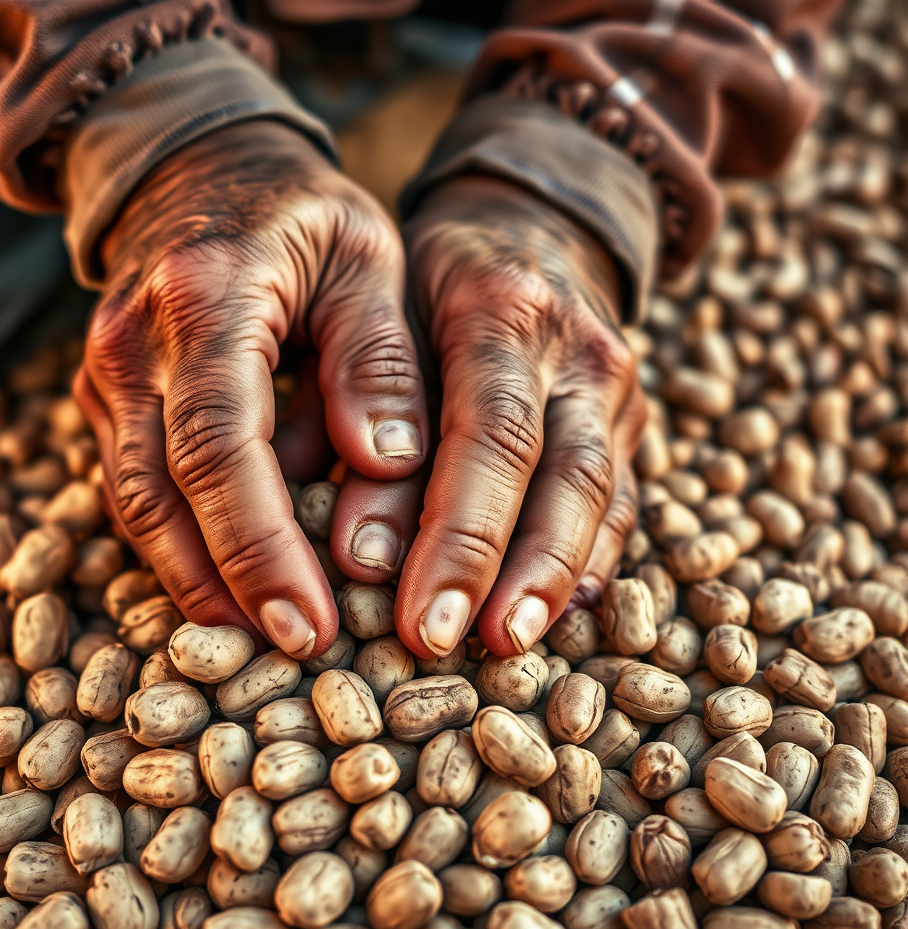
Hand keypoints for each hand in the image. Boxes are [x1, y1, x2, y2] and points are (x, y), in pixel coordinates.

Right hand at [73, 120, 426, 657]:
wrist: (199, 167)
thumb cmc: (303, 214)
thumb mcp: (367, 259)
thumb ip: (377, 359)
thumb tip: (385, 465)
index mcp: (205, 300)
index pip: (221, 446)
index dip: (260, 546)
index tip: (309, 624)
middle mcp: (133, 344)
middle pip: (160, 494)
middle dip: (222, 586)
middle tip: (287, 656)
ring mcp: (105, 374)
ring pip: (135, 504)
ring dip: (193, 581)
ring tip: (256, 643)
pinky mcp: (106, 398)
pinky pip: (134, 488)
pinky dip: (179, 546)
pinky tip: (227, 586)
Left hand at [385, 175, 645, 658]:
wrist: (530, 226)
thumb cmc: (426, 282)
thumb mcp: (378, 315)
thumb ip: (361, 418)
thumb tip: (354, 553)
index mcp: (503, 307)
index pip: (490, 434)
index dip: (461, 536)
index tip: (422, 619)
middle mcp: (576, 347)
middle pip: (561, 474)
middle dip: (513, 573)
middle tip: (460, 647)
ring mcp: (616, 384)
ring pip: (601, 492)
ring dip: (555, 578)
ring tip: (511, 645)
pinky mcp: (630, 417)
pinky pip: (621, 496)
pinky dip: (592, 557)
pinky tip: (563, 610)